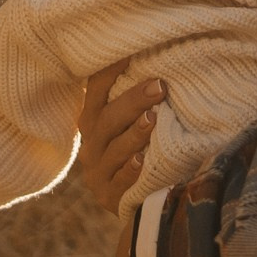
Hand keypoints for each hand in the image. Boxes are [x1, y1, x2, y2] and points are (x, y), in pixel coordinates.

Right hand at [77, 59, 162, 211]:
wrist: (141, 203)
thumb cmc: (143, 152)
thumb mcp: (135, 126)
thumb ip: (140, 103)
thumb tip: (165, 68)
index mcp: (94, 121)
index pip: (95, 91)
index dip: (108, 72)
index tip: (129, 53)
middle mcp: (91, 145)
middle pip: (107, 120)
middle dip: (133, 101)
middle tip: (159, 86)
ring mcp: (97, 173)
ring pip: (113, 150)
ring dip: (134, 134)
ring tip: (154, 118)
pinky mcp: (108, 197)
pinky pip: (119, 182)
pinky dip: (131, 170)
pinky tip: (144, 159)